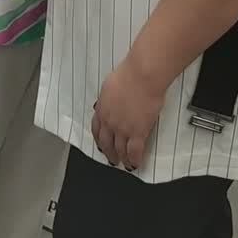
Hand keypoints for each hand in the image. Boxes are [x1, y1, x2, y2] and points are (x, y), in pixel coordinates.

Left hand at [91, 53, 164, 170]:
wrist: (142, 76)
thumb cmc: (129, 74)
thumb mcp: (110, 85)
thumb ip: (108, 97)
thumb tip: (111, 100)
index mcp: (102, 108)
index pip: (96, 128)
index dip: (99, 138)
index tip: (101, 143)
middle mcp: (109, 122)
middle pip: (106, 143)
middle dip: (109, 153)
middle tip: (112, 159)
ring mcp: (123, 129)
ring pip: (119, 150)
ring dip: (121, 158)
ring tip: (125, 164)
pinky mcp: (138, 132)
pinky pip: (134, 151)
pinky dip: (134, 159)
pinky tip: (136, 163)